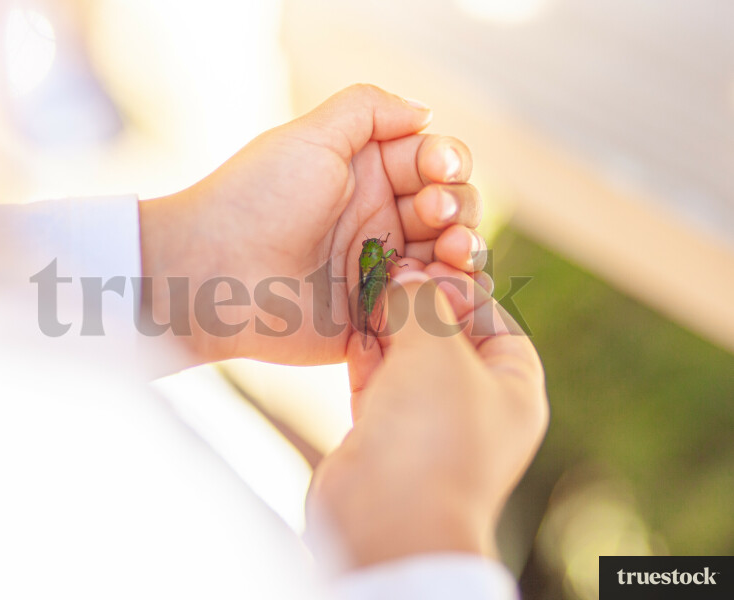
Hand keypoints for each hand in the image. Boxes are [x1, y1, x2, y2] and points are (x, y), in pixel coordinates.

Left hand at [140, 84, 485, 363]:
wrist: (213, 271)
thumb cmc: (256, 198)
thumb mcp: (310, 135)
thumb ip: (369, 109)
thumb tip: (426, 112)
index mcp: (367, 176)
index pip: (435, 164)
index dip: (448, 164)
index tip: (437, 172)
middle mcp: (378, 222)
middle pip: (452, 211)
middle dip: (458, 207)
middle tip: (434, 215)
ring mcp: (379, 272)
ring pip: (449, 261)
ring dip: (463, 251)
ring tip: (449, 253)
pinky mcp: (375, 317)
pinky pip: (429, 310)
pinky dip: (445, 297)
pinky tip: (435, 287)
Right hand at [305, 266, 547, 567]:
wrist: (387, 516)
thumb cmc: (432, 432)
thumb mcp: (438, 352)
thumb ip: (421, 306)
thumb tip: (405, 277)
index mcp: (512, 389)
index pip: (496, 322)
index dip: (464, 289)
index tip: (428, 265)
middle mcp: (474, 406)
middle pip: (448, 338)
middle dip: (418, 305)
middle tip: (389, 273)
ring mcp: (427, 422)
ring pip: (407, 358)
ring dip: (387, 327)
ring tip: (366, 291)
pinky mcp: (384, 434)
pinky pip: (377, 383)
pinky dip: (366, 356)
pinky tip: (352, 328)